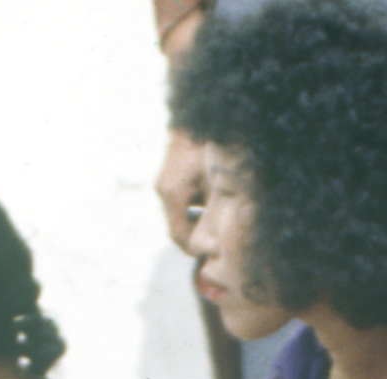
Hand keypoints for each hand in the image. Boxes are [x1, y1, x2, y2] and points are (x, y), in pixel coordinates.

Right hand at [155, 129, 209, 255]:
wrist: (201, 116)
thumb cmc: (211, 147)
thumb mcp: (219, 183)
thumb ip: (216, 214)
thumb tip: (217, 246)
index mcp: (172, 193)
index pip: (179, 236)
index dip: (196, 249)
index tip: (215, 254)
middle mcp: (165, 189)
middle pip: (180, 227)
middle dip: (199, 236)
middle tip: (221, 243)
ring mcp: (166, 182)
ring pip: (183, 214)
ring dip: (200, 221)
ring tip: (221, 223)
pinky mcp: (172, 176)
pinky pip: (184, 201)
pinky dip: (198, 206)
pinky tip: (216, 202)